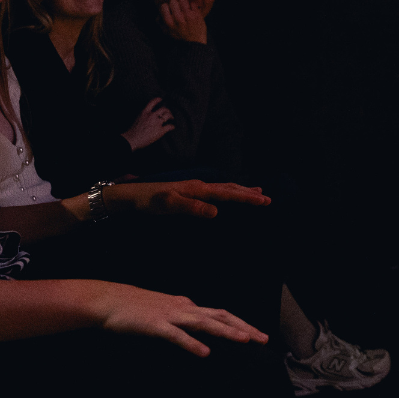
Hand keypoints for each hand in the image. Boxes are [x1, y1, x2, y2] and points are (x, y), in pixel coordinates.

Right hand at [89, 283, 268, 356]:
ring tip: (244, 340)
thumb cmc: (134, 307)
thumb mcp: (164, 310)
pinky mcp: (156, 325)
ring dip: (226, 332)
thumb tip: (199, 329)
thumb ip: (182, 318)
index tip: (257, 335)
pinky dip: (192, 344)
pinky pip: (177, 336)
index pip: (220, 314)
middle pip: (220, 316)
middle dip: (243, 327)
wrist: (108, 299)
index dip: (240, 323)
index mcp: (186, 305)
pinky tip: (205, 353)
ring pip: (204, 323)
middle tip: (263, 339)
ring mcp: (170, 315)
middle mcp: (184, 307)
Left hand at [109, 179, 270, 219]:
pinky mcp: (188, 192)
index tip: (265, 201)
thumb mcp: (168, 206)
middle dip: (249, 193)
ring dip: (240, 191)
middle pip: (230, 188)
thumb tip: (216, 212)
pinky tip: (226, 197)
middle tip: (268, 199)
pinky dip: (227, 192)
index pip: (228, 193)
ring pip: (223, 187)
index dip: (247, 198)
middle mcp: (198, 185)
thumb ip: (191, 208)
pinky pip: (214, 191)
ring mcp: (193, 187)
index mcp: (197, 188)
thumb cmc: (147, 202)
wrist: (130, 196)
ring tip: (255, 192)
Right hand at [121, 96, 174, 149]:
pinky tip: (172, 127)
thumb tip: (149, 116)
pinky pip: (169, 126)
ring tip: (171, 118)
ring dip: (171, 116)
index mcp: (144, 112)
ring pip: (167, 116)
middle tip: (168, 112)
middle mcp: (152, 116)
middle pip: (163, 109)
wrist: (132, 139)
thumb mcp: (138, 118)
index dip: (158, 99)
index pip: (152, 102)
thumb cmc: (133, 131)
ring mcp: (157, 123)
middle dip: (167, 110)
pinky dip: (172, 126)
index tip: (160, 99)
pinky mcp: (160, 130)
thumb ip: (144, 116)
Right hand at [157, 0, 206, 43]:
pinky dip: (192, 5)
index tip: (170, 10)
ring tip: (185, 7)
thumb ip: (160, 22)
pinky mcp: (197, 14)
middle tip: (178, 8)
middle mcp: (178, 18)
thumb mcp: (167, 32)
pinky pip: (192, 3)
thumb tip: (158, 14)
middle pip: (173, 1)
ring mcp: (188, 15)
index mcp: (169, 22)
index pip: (164, 6)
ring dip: (183, 2)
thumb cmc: (180, 37)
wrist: (195, 43)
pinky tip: (192, 10)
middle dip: (175, 4)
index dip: (167, 7)